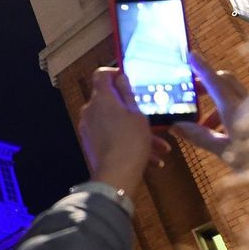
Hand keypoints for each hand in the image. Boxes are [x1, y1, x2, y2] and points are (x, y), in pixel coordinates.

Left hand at [79, 68, 163, 193]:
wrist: (116, 175)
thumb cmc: (131, 141)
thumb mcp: (137, 114)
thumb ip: (128, 93)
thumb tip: (120, 77)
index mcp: (101, 98)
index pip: (101, 75)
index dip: (115, 73)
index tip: (129, 80)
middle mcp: (90, 110)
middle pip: (110, 101)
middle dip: (133, 109)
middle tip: (152, 118)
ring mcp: (88, 127)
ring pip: (115, 122)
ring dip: (136, 131)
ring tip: (160, 147)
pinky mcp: (90, 143)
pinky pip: (111, 137)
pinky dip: (127, 142)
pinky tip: (151, 159)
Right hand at [171, 52, 248, 156]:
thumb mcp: (225, 152)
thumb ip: (201, 136)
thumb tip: (176, 126)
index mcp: (235, 110)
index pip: (214, 81)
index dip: (201, 67)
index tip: (191, 55)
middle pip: (226, 80)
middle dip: (207, 84)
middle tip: (192, 97)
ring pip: (236, 94)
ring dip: (218, 103)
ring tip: (208, 126)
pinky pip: (248, 105)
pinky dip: (233, 111)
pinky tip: (230, 131)